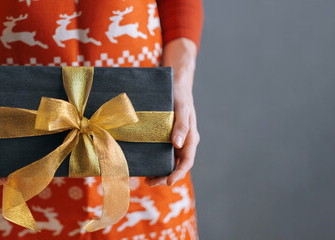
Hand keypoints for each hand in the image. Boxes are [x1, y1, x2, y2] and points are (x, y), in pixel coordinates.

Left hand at [145, 38, 199, 186]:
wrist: (175, 85)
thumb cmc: (180, 96)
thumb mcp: (182, 108)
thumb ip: (182, 125)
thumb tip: (177, 144)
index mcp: (190, 138)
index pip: (187, 162)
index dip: (178, 174)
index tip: (168, 181)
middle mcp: (183, 142)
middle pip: (176, 166)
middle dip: (165, 176)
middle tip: (150, 182)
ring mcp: (174, 141)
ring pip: (168, 162)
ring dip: (158, 171)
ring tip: (146, 179)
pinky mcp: (164, 137)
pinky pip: (160, 153)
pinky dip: (153, 160)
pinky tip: (143, 163)